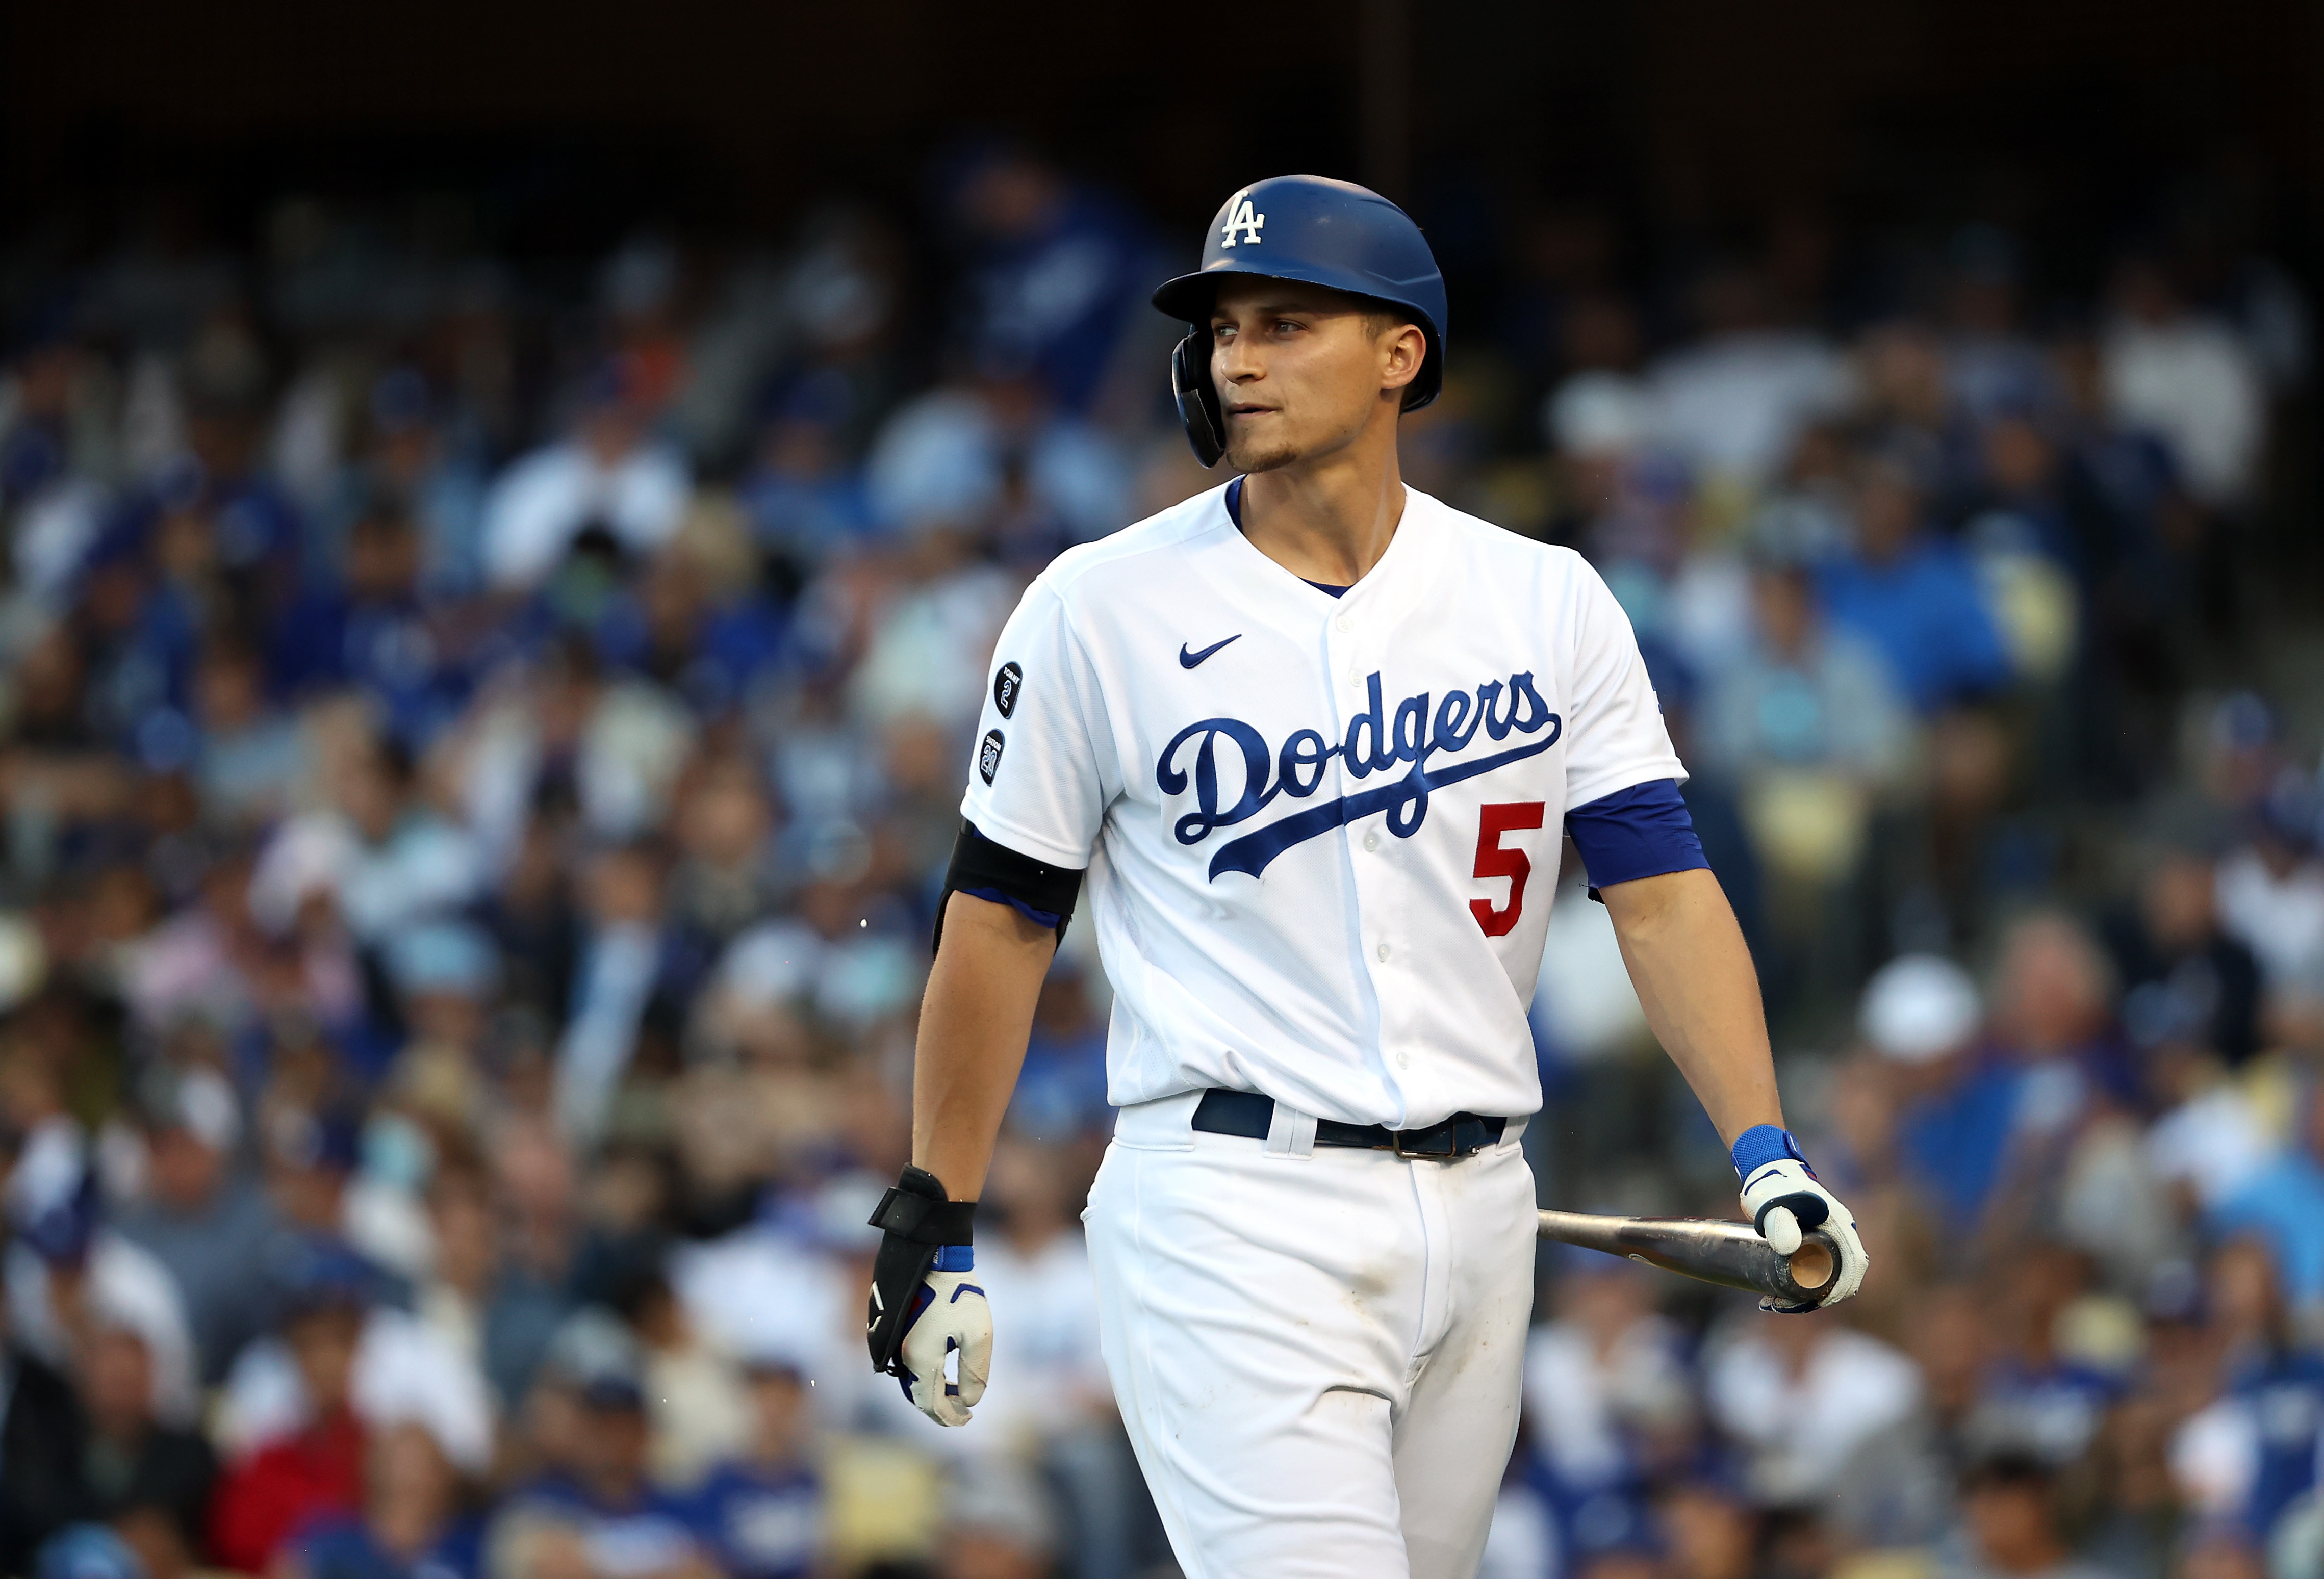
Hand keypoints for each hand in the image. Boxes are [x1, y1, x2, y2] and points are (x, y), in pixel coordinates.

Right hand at [894, 1258, 991, 1426]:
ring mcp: (892, 1342)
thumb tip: (969, 1401)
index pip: (930, 1404)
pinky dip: (921, 1374)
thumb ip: (974, 1372)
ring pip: (909, 1380)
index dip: (949, 1417)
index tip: (967, 1419)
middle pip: (917, 1396)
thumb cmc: (959, 1292)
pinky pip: (905, 1363)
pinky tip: (939, 1368)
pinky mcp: (891, 1329)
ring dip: (930, 1390)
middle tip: (960, 1411)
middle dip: (939, 1407)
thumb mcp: (978, 1334)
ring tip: (952, 1391)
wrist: (931, 1254)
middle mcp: (900, 1355)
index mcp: (920, 1359)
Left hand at [1732, 1129, 1868, 1313]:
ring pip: (1828, 1273)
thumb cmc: (1771, 1186)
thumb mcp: (1774, 1205)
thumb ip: (1780, 1222)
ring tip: (1774, 1302)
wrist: (1764, 1170)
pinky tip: (1778, 1293)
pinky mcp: (1813, 1240)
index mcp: (1839, 1226)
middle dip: (1819, 1297)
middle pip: (1842, 1275)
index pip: (1854, 1265)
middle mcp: (1838, 1233)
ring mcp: (1827, 1237)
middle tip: (1785, 1305)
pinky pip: (1816, 1267)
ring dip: (1808, 1294)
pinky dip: (1802, 1284)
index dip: (1842, 1288)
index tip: (1817, 1303)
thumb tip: (1789, 1249)